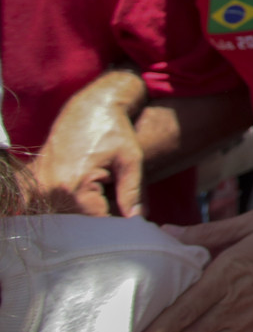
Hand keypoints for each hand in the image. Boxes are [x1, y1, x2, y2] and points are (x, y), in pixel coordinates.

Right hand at [30, 71, 146, 215]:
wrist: (89, 106)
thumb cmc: (114, 130)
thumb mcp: (131, 160)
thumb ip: (133, 192)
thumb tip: (137, 220)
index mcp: (74, 187)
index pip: (97, 223)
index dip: (116, 225)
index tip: (131, 224)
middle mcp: (51, 190)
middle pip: (79, 221)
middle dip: (101, 218)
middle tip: (121, 211)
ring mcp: (40, 186)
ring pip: (67, 214)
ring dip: (85, 211)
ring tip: (106, 197)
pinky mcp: (36, 181)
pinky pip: (56, 202)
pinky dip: (73, 202)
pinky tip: (91, 193)